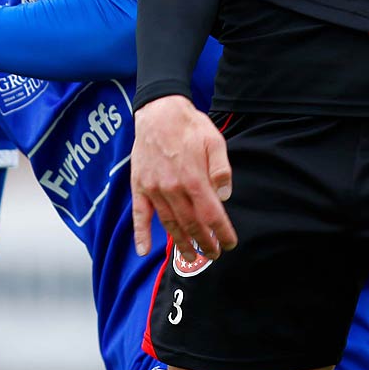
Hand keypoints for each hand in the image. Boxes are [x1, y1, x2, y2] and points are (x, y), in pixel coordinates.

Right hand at [130, 96, 236, 259]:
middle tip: (213, 254)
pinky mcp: (139, 186)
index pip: (211, 215)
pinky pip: (139, 214)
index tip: (229, 244)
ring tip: (191, 258)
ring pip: (169, 224)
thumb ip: (221, 170)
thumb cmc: (189, 126)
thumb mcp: (215, 141)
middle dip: (204, 243)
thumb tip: (224, 197)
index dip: (221, 232)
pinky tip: (143, 250)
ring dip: (180, 244)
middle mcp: (173, 188)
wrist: (158, 111)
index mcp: (194, 178)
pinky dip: (140, 234)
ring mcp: (154, 189)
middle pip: (191, 224)